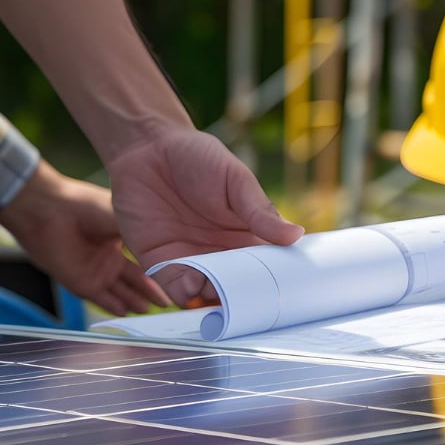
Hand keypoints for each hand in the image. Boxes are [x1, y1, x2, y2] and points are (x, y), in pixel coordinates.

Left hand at [0, 163, 170, 315]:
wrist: (52, 212)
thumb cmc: (87, 207)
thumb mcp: (124, 219)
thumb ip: (145, 238)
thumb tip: (171, 252)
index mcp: (120, 238)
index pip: (145, 259)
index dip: (163, 270)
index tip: (184, 278)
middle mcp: (109, 257)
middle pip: (137, 280)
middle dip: (154, 291)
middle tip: (175, 303)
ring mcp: (97, 271)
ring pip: (123, 292)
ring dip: (138, 302)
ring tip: (156, 313)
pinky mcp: (83, 283)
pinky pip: (103, 300)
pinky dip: (115, 307)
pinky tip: (129, 313)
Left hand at [105, 129, 303, 303]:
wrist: (147, 147)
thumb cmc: (196, 157)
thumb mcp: (236, 180)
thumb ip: (260, 211)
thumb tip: (296, 236)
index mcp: (244, 235)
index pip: (264, 266)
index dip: (272, 279)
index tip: (282, 289)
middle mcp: (219, 253)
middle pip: (236, 287)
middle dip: (241, 295)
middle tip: (245, 294)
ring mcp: (190, 260)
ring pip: (206, 294)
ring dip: (212, 297)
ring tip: (216, 290)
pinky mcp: (160, 262)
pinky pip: (175, 289)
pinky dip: (184, 294)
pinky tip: (191, 286)